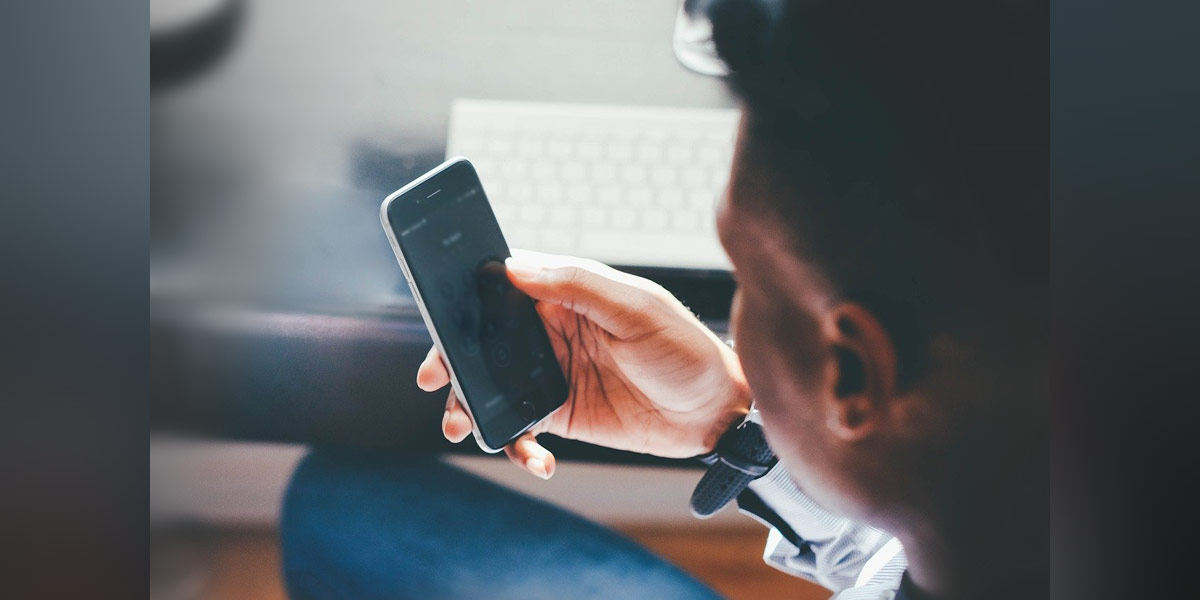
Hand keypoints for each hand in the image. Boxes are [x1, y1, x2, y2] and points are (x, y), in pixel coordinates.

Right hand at [417, 250, 751, 478]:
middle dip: (450, 358)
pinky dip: (516, 445)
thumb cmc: (686, 348)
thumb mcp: (637, 308)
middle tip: (433, 377)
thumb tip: (514, 267)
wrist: (718, 413)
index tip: (440, 316)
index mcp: (565, 295)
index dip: (464, 298)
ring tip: (460, 425)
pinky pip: (520, 428)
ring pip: (491, 386)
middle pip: (482, 339)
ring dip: (468, 405)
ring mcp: (551, 374)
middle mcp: (550, 332)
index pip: (502, 286)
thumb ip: (577, 285)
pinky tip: (536, 459)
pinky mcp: (560, 415)